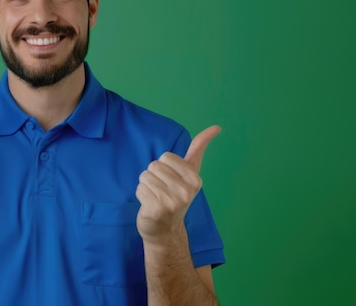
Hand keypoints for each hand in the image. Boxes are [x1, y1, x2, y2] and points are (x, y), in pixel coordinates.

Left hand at [135, 125, 220, 245]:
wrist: (166, 230)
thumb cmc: (176, 196)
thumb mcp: (190, 172)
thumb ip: (198, 149)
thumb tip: (216, 127)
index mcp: (195, 179)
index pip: (165, 156)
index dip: (164, 167)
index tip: (171, 180)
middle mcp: (186, 190)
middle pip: (154, 165)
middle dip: (153, 176)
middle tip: (162, 191)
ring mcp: (172, 201)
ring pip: (145, 176)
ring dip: (146, 186)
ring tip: (156, 197)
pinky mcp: (157, 209)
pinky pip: (139, 188)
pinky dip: (141, 196)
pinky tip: (150, 205)